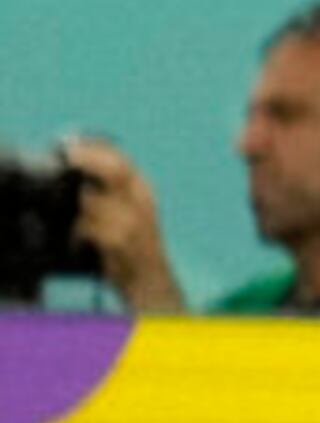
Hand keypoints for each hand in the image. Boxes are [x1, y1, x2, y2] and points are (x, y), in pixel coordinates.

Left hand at [58, 136, 182, 311]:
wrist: (149, 279)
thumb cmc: (134, 244)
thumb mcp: (131, 210)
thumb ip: (111, 190)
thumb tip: (77, 169)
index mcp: (144, 191)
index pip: (123, 160)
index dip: (96, 147)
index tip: (70, 143)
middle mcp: (142, 202)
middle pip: (116, 170)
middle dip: (88, 159)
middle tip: (66, 156)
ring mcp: (133, 221)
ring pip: (93, 200)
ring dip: (77, 204)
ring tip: (69, 212)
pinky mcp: (119, 241)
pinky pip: (87, 228)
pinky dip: (76, 231)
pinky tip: (77, 239)